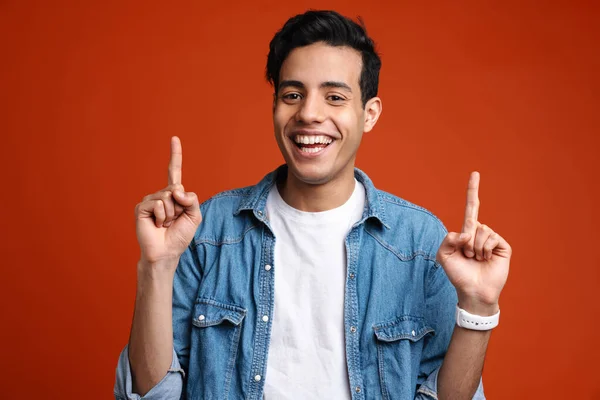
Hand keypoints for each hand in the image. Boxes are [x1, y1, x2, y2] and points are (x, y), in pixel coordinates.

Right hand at [135, 137, 201, 265]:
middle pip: (177, 188)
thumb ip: (192, 199)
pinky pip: (159, 204)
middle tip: (174, 220)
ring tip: (165, 224)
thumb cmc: (180, 235)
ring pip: (168, 197)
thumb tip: (176, 190)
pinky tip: (157, 224)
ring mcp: (150, 199)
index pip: (174, 171)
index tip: (174, 138)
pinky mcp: (141, 207)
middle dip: (181, 207)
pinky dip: (162, 216)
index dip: (175, 155)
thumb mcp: (195, 216)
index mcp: (174, 195)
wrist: (166, 252)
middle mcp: (161, 194)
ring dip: (172, 214)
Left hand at [436, 172, 511, 314]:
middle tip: (467, 257)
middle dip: (465, 242)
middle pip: (471, 223)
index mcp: (466, 232)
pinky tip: (486, 259)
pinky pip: (491, 237)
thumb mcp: (443, 256)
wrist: (473, 291)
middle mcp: (480, 233)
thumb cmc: (458, 274)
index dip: (472, 191)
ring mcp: (492, 239)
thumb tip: (465, 231)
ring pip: (481, 231)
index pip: (471, 207)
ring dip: (475, 248)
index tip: (475, 173)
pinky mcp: (502, 246)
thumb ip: (447, 240)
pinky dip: (484, 249)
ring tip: (476, 259)